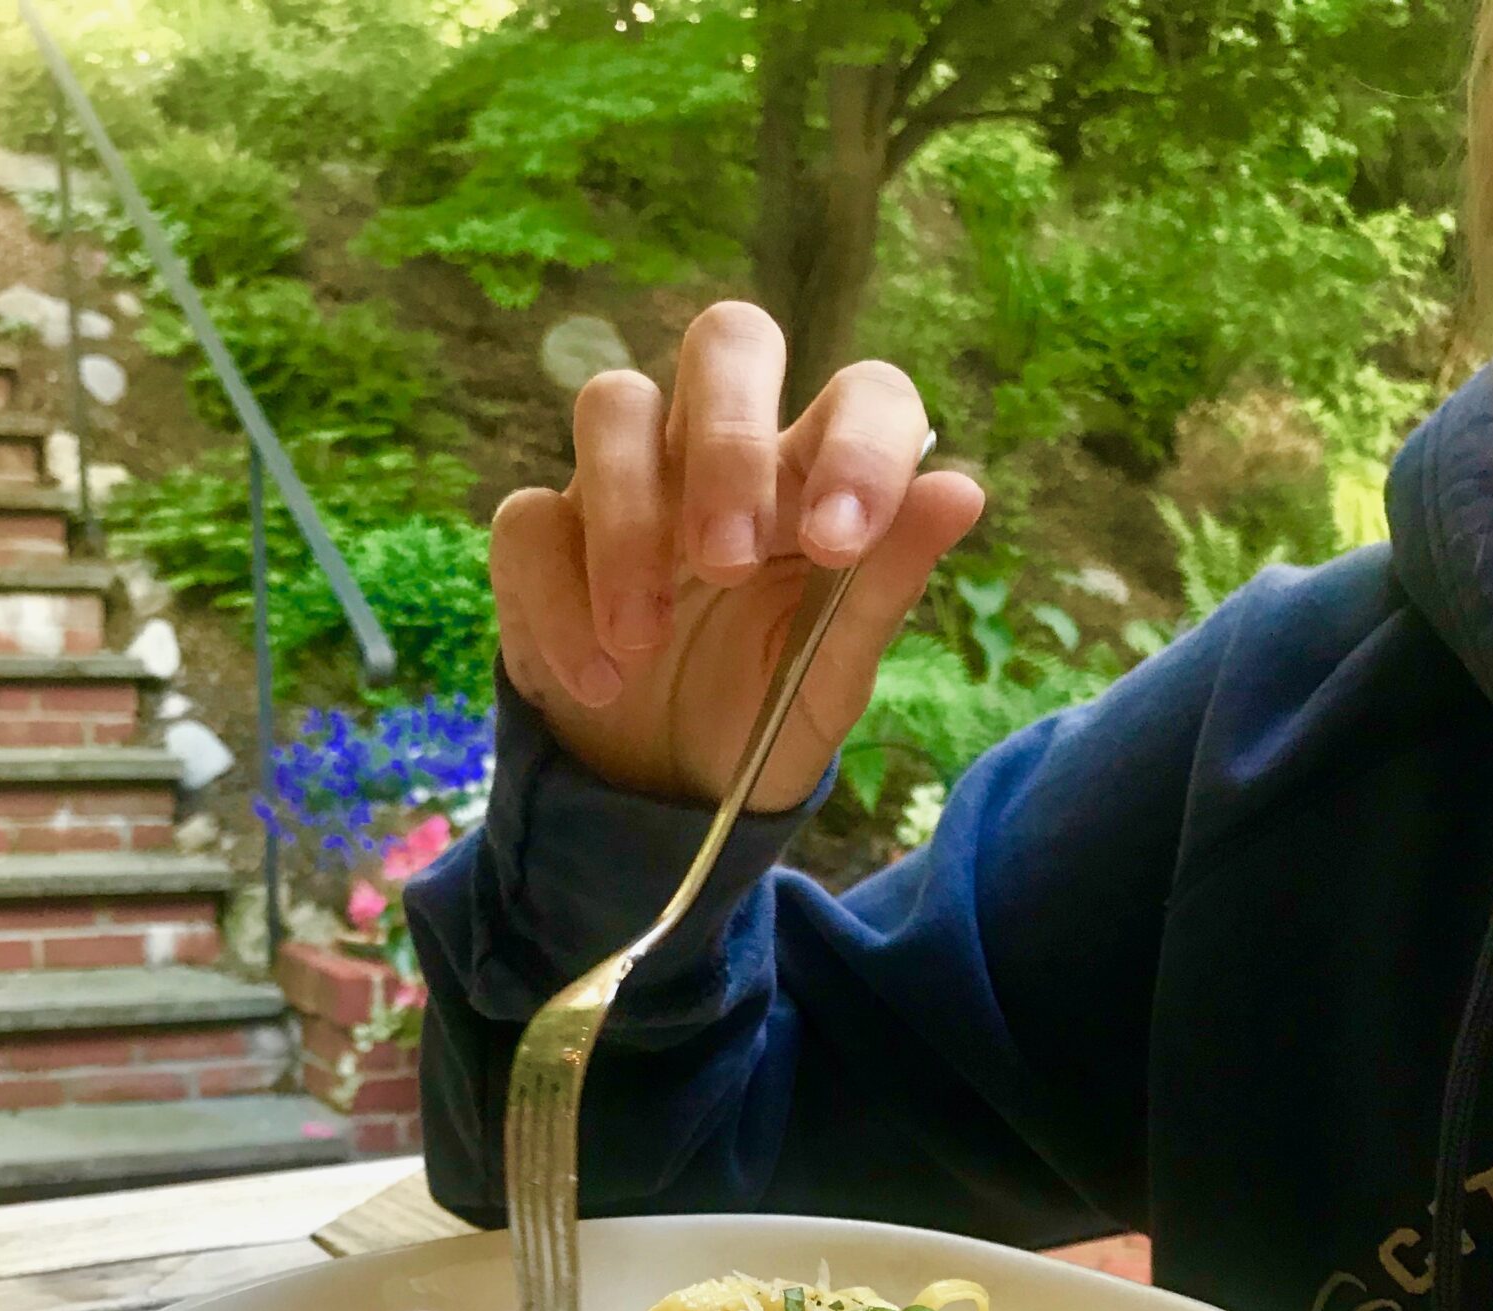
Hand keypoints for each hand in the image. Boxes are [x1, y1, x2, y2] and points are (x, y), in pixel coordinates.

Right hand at [491, 301, 983, 811]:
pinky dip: (557, 605)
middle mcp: (724, 453)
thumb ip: (886, 588)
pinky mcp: (546, 537)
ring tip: (642, 641)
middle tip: (725, 562)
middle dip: (725, 442)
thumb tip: (962, 491)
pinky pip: (530, 522)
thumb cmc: (764, 710)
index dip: (858, 448)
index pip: (862, 394)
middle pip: (727, 340)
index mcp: (818, 474)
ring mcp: (628, 481)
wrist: (666, 789)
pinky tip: (596, 682)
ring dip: (626, 521)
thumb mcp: (832, 676)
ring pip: (613, 406)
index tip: (836, 547)